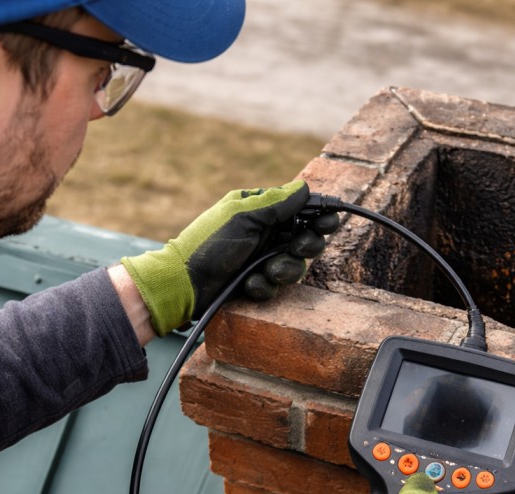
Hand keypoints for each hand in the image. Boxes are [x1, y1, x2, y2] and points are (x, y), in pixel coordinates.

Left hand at [120, 179, 336, 335]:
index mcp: (260, 209)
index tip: (330, 221)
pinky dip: (264, 286)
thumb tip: (304, 188)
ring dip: (283, 270)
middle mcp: (264, 232)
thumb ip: (277, 203)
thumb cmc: (209, 244)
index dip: (318, 216)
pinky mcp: (256, 280)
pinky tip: (249, 284)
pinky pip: (276, 285)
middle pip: (305, 238)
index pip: (300, 209)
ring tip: (265, 272)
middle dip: (305, 246)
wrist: (184, 283)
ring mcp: (260, 257)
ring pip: (295, 265)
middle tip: (298, 247)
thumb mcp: (243, 217)